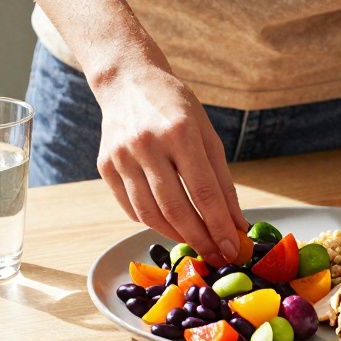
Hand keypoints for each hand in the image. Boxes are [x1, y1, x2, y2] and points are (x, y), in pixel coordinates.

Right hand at [94, 64, 248, 264]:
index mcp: (180, 131)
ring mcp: (122, 156)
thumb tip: (236, 224)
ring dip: (176, 235)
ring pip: (150, 213)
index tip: (232, 249)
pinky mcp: (105, 166)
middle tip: (216, 257)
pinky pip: (130, 207)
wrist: (128, 82)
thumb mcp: (207, 135)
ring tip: (195, 243)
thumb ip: (222, 181)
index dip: (219, 226)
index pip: (204, 192)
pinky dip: (151, 222)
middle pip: (176, 208)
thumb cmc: (175, 107)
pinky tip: (168, 224)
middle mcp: (147, 144)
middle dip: (199, 239)